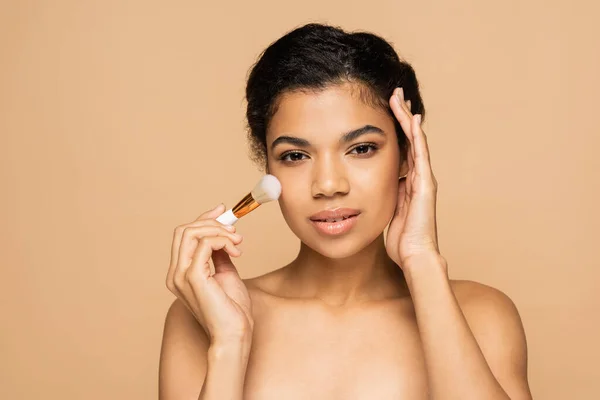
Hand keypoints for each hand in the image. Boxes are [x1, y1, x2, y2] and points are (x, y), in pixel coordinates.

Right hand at [166, 204, 252, 344]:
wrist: (235, 334)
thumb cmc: (232, 310)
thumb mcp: (226, 274)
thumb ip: (220, 256)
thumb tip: (223, 237)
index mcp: (180, 272)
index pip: (184, 235)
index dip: (203, 218)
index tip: (223, 211)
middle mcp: (175, 273)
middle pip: (184, 230)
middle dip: (211, 222)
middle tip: (234, 230)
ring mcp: (181, 275)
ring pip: (191, 232)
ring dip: (219, 231)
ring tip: (238, 242)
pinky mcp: (193, 277)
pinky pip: (204, 244)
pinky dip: (222, 240)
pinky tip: (235, 250)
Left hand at [385, 87, 441, 269]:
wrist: (415, 256)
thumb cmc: (402, 240)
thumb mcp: (388, 211)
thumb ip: (384, 197)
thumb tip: (369, 188)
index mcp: (408, 183)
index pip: (402, 149)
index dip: (395, 130)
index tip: (385, 112)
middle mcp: (418, 177)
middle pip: (410, 139)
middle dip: (402, 117)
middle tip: (394, 95)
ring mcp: (424, 178)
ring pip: (416, 140)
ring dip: (407, 119)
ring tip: (400, 98)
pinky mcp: (425, 183)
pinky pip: (420, 153)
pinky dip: (415, 135)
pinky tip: (411, 118)